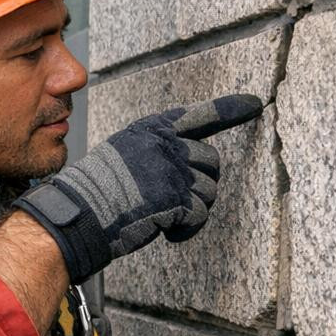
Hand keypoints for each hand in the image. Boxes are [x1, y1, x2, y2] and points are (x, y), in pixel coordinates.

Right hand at [14, 94, 264, 282]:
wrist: (82, 212)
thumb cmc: (96, 189)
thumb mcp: (125, 152)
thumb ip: (157, 150)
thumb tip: (188, 163)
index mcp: (154, 129)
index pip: (200, 114)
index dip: (230, 109)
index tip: (254, 104)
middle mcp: (167, 144)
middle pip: (210, 161)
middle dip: (201, 184)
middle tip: (176, 201)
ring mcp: (173, 169)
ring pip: (208, 191)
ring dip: (192, 209)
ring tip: (164, 217)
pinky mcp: (177, 197)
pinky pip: (200, 214)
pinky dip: (187, 229)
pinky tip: (168, 232)